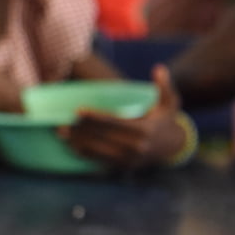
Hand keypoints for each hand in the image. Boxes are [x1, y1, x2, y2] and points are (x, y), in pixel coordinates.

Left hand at [62, 66, 187, 169]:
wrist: (172, 148)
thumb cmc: (164, 120)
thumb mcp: (170, 103)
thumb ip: (164, 86)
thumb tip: (159, 68)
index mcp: (145, 130)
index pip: (115, 122)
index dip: (95, 117)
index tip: (78, 110)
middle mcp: (136, 146)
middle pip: (103, 137)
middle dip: (81, 130)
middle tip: (62, 122)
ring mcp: (129, 158)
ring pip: (98, 150)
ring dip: (78, 142)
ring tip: (61, 132)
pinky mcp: (123, 166)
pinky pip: (100, 160)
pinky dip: (84, 153)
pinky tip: (71, 145)